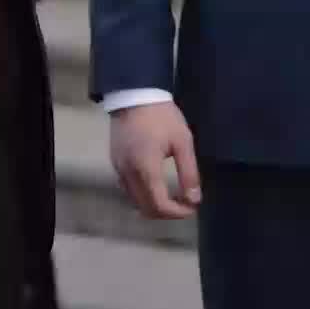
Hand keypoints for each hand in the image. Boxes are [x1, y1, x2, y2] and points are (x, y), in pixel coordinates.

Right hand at [110, 102, 200, 219]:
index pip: (159, 205)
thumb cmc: (162, 116)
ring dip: (154, 205)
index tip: (192, 207)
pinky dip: (143, 195)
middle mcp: (127, 173)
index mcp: (145, 168)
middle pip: (145, 208)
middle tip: (185, 204)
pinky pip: (128, 189)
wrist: (135, 95)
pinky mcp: (115, 163)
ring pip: (134, 201)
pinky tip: (158, 187)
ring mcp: (118, 169)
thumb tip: (194, 199)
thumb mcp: (183, 141)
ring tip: (174, 197)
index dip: (177, 213)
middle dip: (166, 212)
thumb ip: (189, 173)